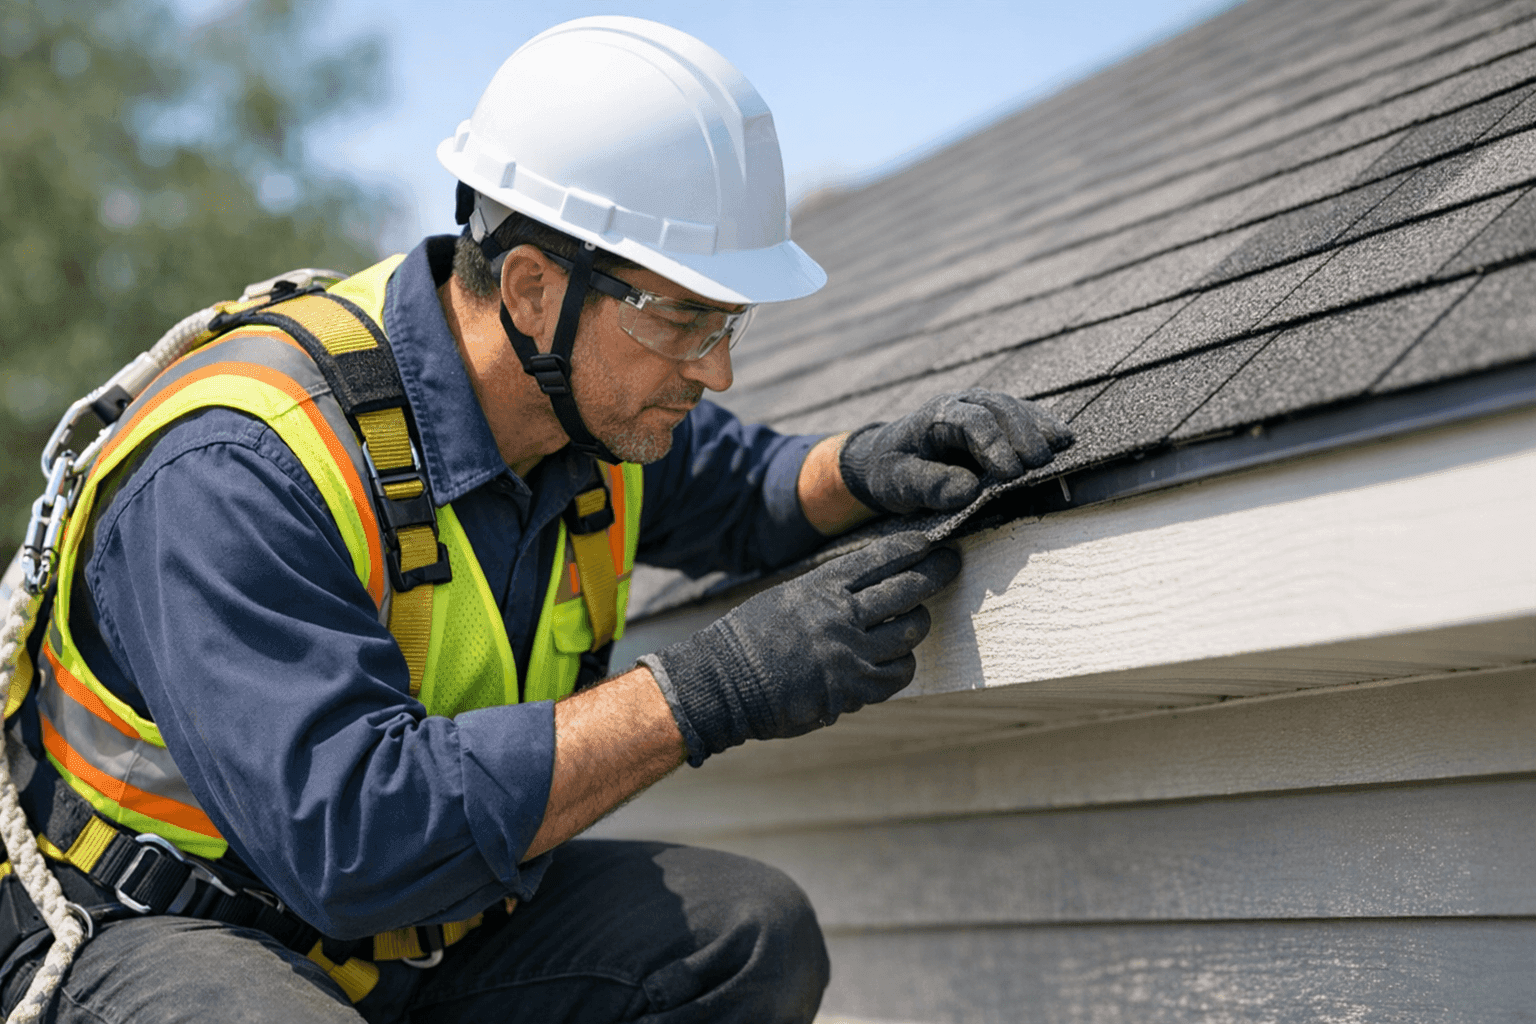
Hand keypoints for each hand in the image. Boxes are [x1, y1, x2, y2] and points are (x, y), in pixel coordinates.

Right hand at [640, 531, 960, 764]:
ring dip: (917, 623)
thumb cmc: (752, 638)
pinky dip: (903, 663)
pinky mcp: (852, 690)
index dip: (913, 547)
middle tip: (951, 565)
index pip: (881, 557)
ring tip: (914, 619)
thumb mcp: (788, 597)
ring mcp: (849, 654)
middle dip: (937, 573)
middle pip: (908, 589)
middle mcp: (839, 616)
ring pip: (911, 631)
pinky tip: (895, 658)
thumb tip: (878, 584)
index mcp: (821, 587)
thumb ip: (832, 592)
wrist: (723, 684)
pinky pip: (899, 673)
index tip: (931, 543)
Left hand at [838, 388, 1072, 514]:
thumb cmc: (890, 472)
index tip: (1010, 473)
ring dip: (1038, 427)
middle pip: (998, 408)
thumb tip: (969, 491)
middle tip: (1039, 464)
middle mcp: (960, 404)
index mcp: (934, 417)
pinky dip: (1042, 425)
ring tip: (1060, 447)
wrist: (886, 457)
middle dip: (1021, 434)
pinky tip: (1063, 439)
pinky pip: (1021, 416)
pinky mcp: (993, 419)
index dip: (993, 444)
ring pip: (1013, 407)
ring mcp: (979, 407)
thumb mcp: (897, 484)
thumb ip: (929, 486)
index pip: (970, 421)